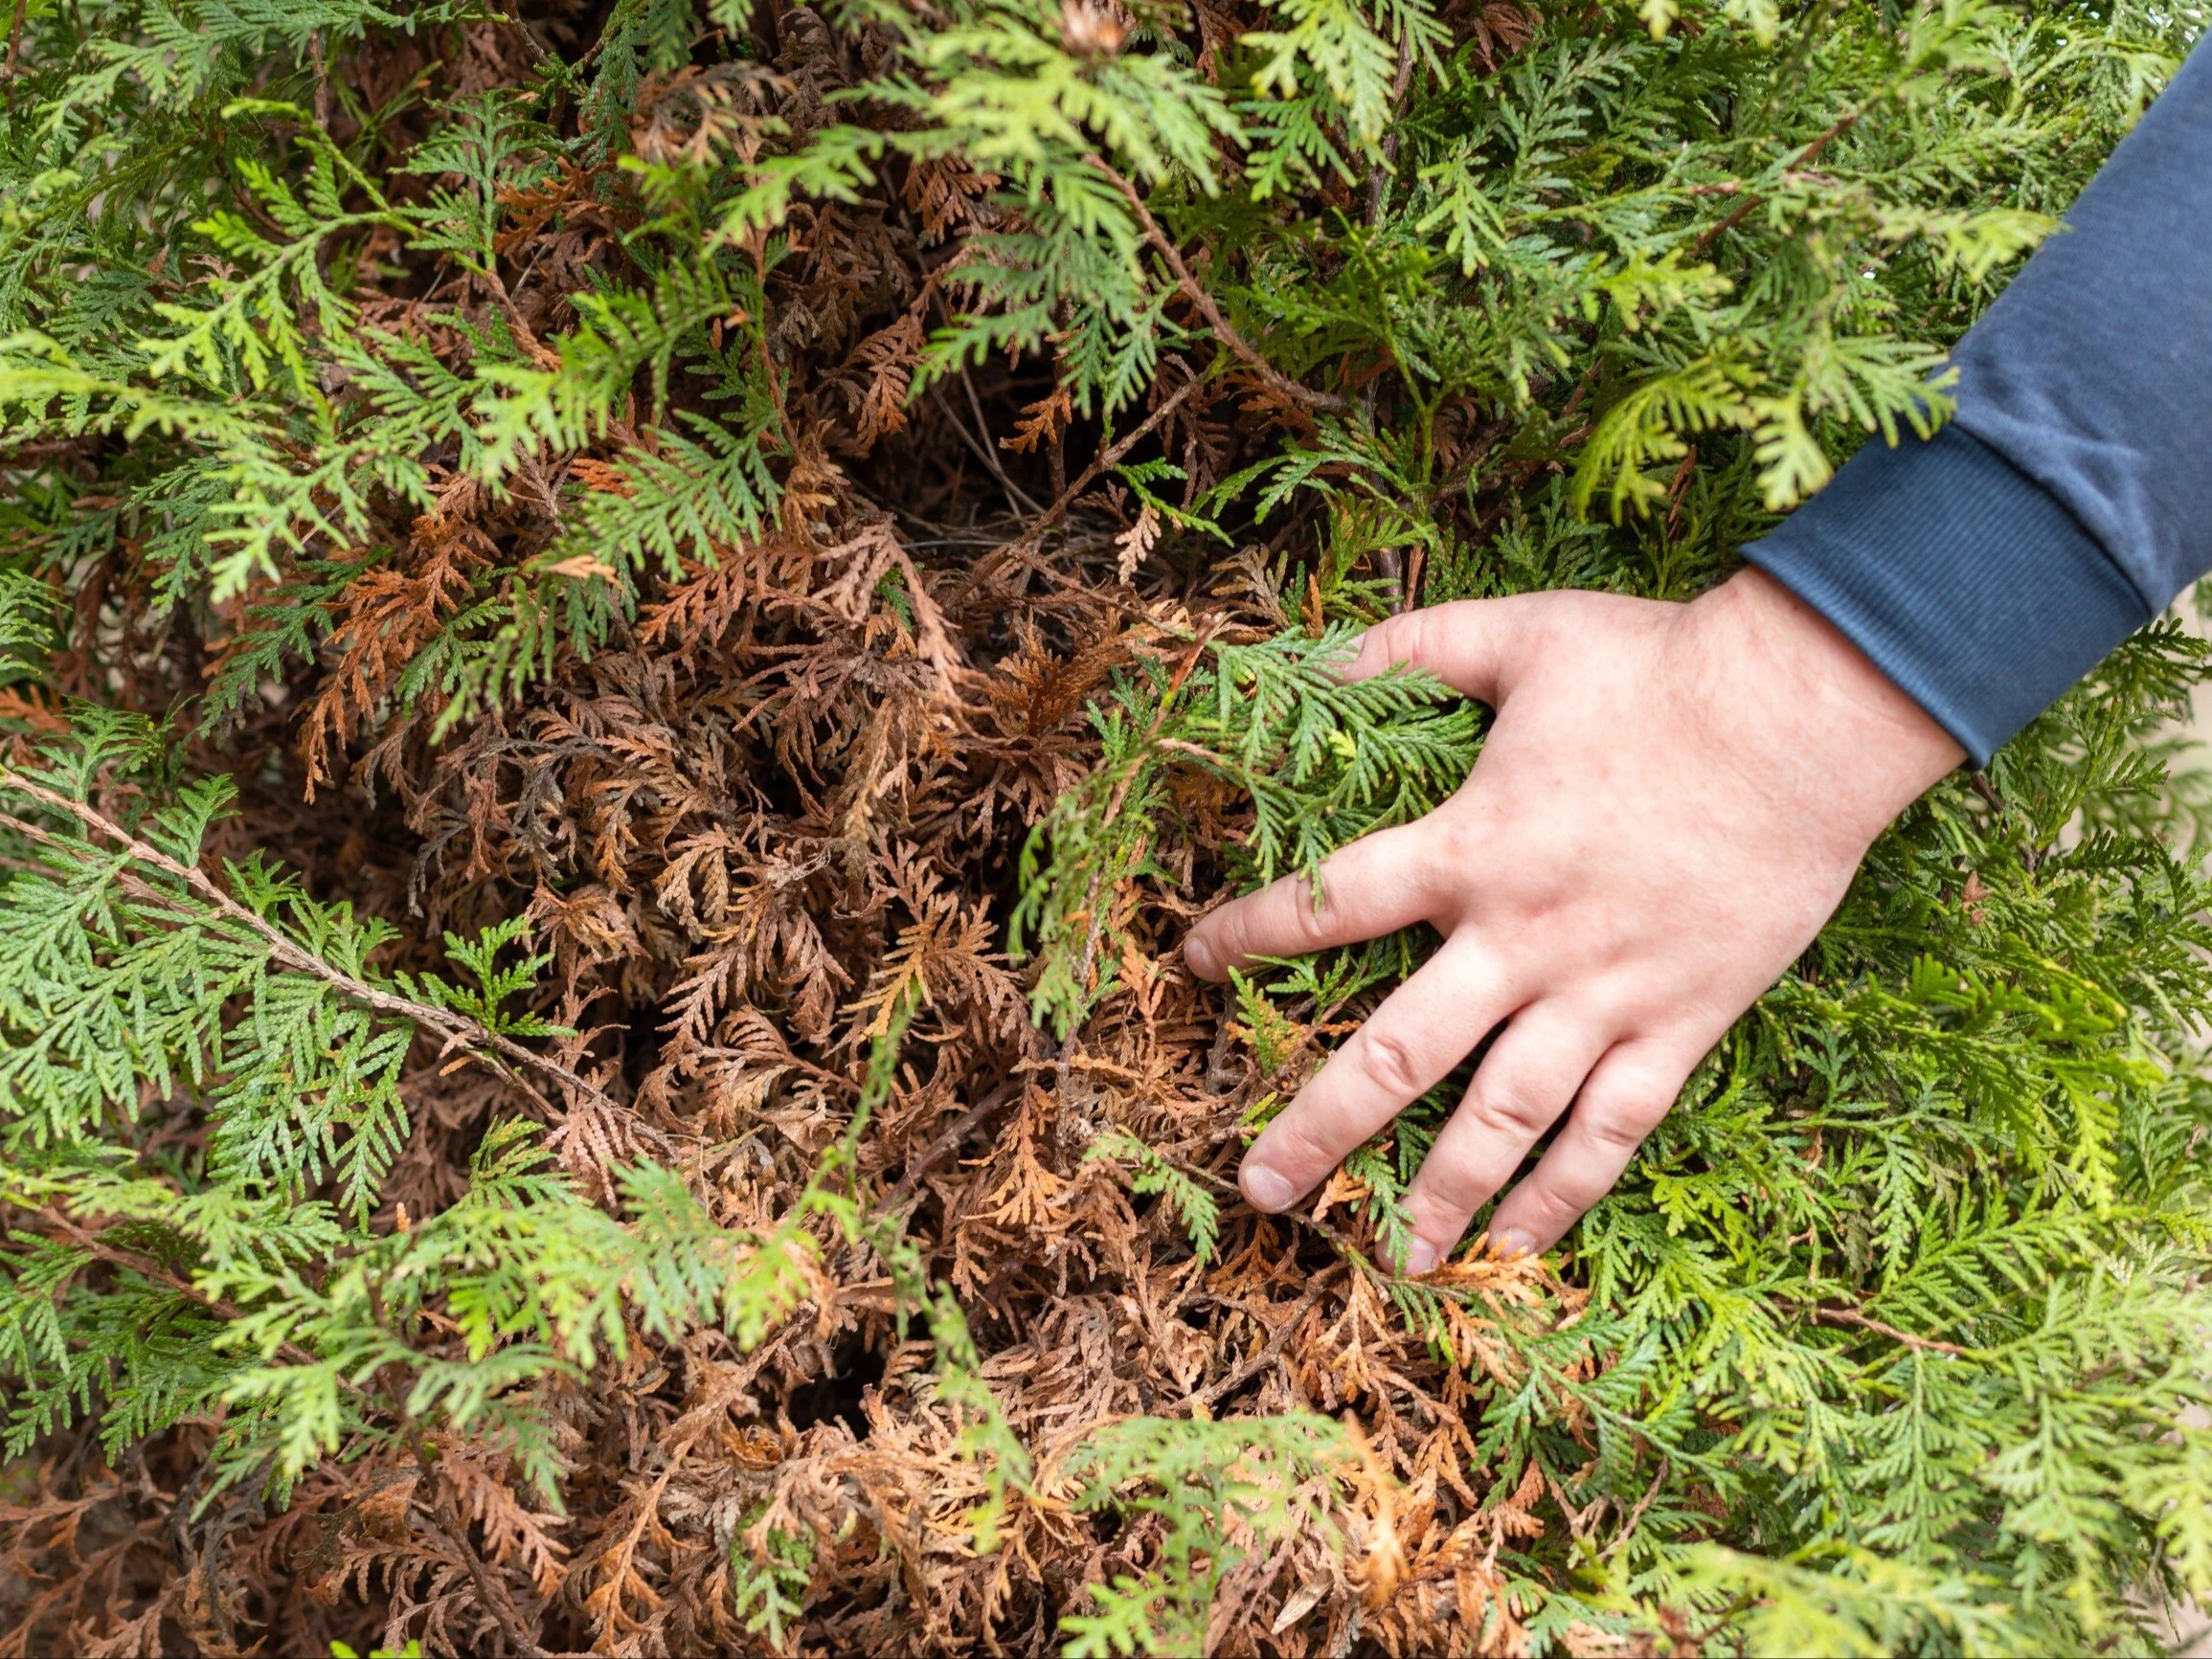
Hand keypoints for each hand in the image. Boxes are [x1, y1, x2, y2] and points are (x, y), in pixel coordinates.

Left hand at [1183, 569, 1964, 1272]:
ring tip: (1393, 1259)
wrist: (1811, 716)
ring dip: (1441, 1192)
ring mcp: (1604, 993)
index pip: (1329, 904)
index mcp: (1470, 848)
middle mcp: (1522, 939)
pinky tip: (1521, 1246)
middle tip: (1259, 1187)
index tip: (1195, 962)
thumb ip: (1412, 647)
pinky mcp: (1682, 1022)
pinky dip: (1565, 1192)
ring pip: (1503, 1116)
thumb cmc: (1663, 669)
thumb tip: (1316, 659)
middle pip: (1398, 1053)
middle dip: (1320, 1126)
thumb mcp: (1520, 633)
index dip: (1252, 935)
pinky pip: (1614, 1127)